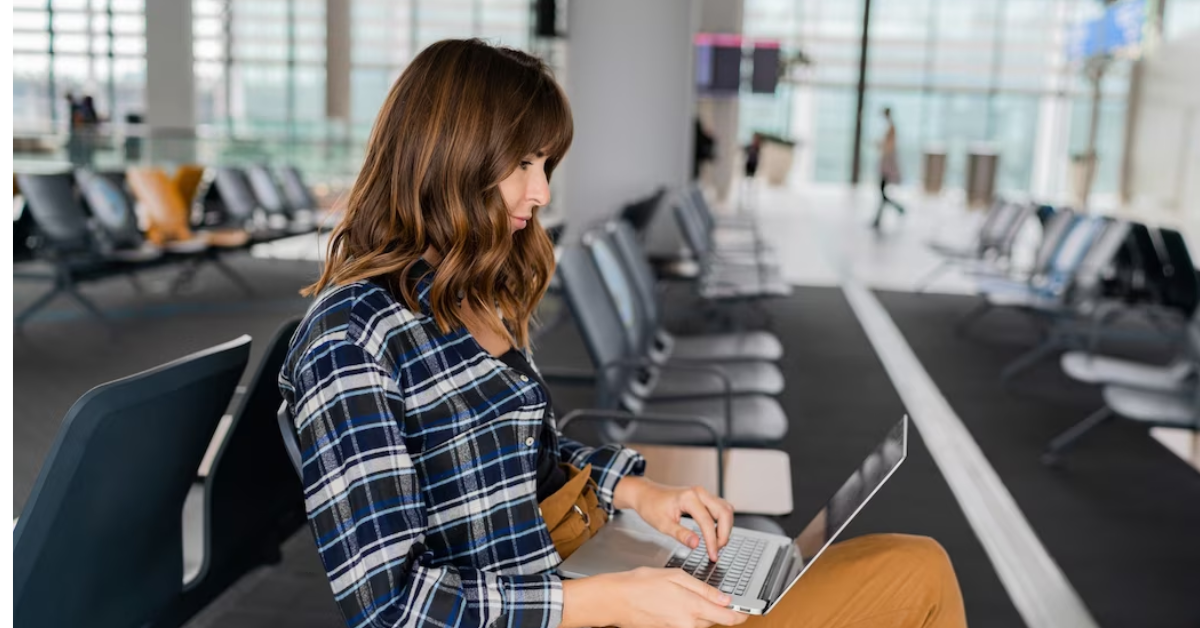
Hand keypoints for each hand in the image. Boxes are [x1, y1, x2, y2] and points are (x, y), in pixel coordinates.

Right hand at [561, 569, 747, 627]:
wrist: (616, 600)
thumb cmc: (641, 584)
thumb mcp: (676, 577)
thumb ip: (704, 590)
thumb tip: (725, 599)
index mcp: (693, 608)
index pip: (728, 618)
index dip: (741, 615)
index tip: (746, 611)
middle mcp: (688, 625)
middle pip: (714, 621)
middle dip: (716, 610)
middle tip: (709, 595)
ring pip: (700, 625)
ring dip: (701, 614)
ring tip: (684, 597)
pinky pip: (686, 627)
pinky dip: (687, 618)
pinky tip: (674, 605)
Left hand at [615, 477, 734, 561]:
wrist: (646, 494)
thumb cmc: (651, 506)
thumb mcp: (662, 524)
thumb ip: (680, 534)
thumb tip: (696, 545)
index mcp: (688, 498)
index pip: (707, 522)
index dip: (712, 541)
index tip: (712, 555)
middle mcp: (699, 492)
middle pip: (724, 512)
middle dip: (724, 534)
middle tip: (716, 551)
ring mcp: (703, 494)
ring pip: (726, 509)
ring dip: (725, 528)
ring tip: (716, 544)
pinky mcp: (704, 498)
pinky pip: (721, 508)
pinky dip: (722, 522)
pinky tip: (715, 534)